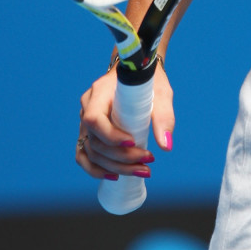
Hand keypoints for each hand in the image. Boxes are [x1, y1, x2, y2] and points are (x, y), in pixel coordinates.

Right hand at [76, 60, 174, 180]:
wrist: (138, 72)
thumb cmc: (149, 81)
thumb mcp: (161, 93)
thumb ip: (163, 117)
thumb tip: (166, 146)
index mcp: (99, 92)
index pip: (94, 119)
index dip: (110, 136)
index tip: (133, 142)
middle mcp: (87, 107)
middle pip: (95, 140)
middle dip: (121, 157)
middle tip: (149, 160)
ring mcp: (85, 121)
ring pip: (91, 151)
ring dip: (115, 167)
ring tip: (142, 171)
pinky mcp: (89, 132)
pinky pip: (84, 154)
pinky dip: (96, 169)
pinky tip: (115, 176)